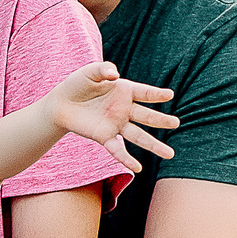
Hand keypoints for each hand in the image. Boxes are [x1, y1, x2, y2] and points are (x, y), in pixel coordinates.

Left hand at [47, 62, 179, 174]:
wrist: (60, 103)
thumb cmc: (77, 84)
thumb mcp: (89, 72)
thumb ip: (103, 69)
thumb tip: (115, 74)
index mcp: (124, 91)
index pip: (144, 93)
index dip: (156, 94)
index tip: (169, 95)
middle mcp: (124, 109)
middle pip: (146, 116)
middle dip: (161, 120)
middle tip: (176, 123)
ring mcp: (115, 124)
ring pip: (138, 136)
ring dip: (153, 145)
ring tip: (170, 154)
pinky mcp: (104, 137)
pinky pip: (117, 149)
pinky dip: (126, 159)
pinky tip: (138, 168)